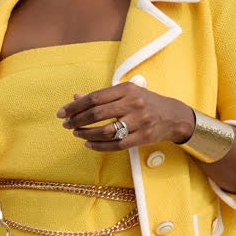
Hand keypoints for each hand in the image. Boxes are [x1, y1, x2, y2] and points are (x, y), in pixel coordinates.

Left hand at [57, 83, 194, 149]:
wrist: (173, 115)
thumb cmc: (145, 102)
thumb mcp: (126, 94)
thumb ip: (101, 96)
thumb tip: (76, 98)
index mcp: (127, 89)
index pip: (95, 98)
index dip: (75, 106)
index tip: (62, 113)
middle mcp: (133, 103)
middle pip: (97, 114)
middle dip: (77, 120)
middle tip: (66, 125)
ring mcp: (139, 121)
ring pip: (106, 131)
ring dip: (87, 134)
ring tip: (77, 134)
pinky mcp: (143, 137)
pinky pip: (117, 145)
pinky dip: (99, 146)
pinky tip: (89, 144)